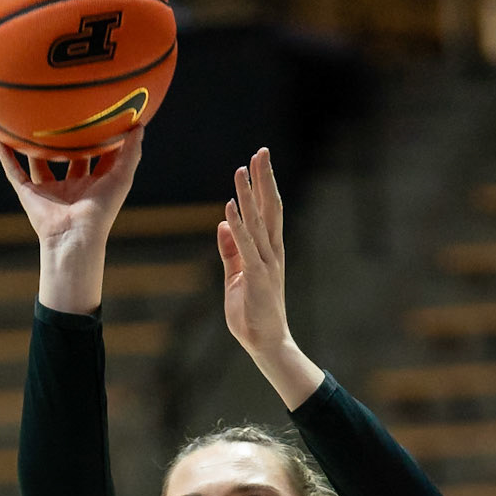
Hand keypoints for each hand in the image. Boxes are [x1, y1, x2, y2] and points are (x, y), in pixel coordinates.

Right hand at [0, 132, 143, 314]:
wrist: (75, 235)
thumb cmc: (101, 210)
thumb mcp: (121, 178)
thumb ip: (130, 153)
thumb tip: (139, 125)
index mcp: (91, 184)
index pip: (94, 157)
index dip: (96, 139)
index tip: (96, 115)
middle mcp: (69, 186)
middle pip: (66, 158)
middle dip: (64, 140)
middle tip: (62, 113)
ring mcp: (48, 191)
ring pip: (38, 163)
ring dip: (32, 146)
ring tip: (26, 122)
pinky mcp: (29, 194)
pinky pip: (14, 173)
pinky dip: (6, 158)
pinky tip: (0, 139)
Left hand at [218, 148, 323, 409]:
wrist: (267, 343)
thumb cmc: (253, 313)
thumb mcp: (237, 275)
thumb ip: (231, 249)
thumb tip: (223, 222)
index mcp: (269, 251)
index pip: (267, 211)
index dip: (262, 185)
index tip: (257, 161)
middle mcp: (272, 252)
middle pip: (269, 208)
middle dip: (264, 179)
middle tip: (261, 151)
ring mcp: (266, 264)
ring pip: (258, 222)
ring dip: (248, 195)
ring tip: (242, 169)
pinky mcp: (257, 277)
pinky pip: (246, 246)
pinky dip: (238, 225)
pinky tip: (230, 207)